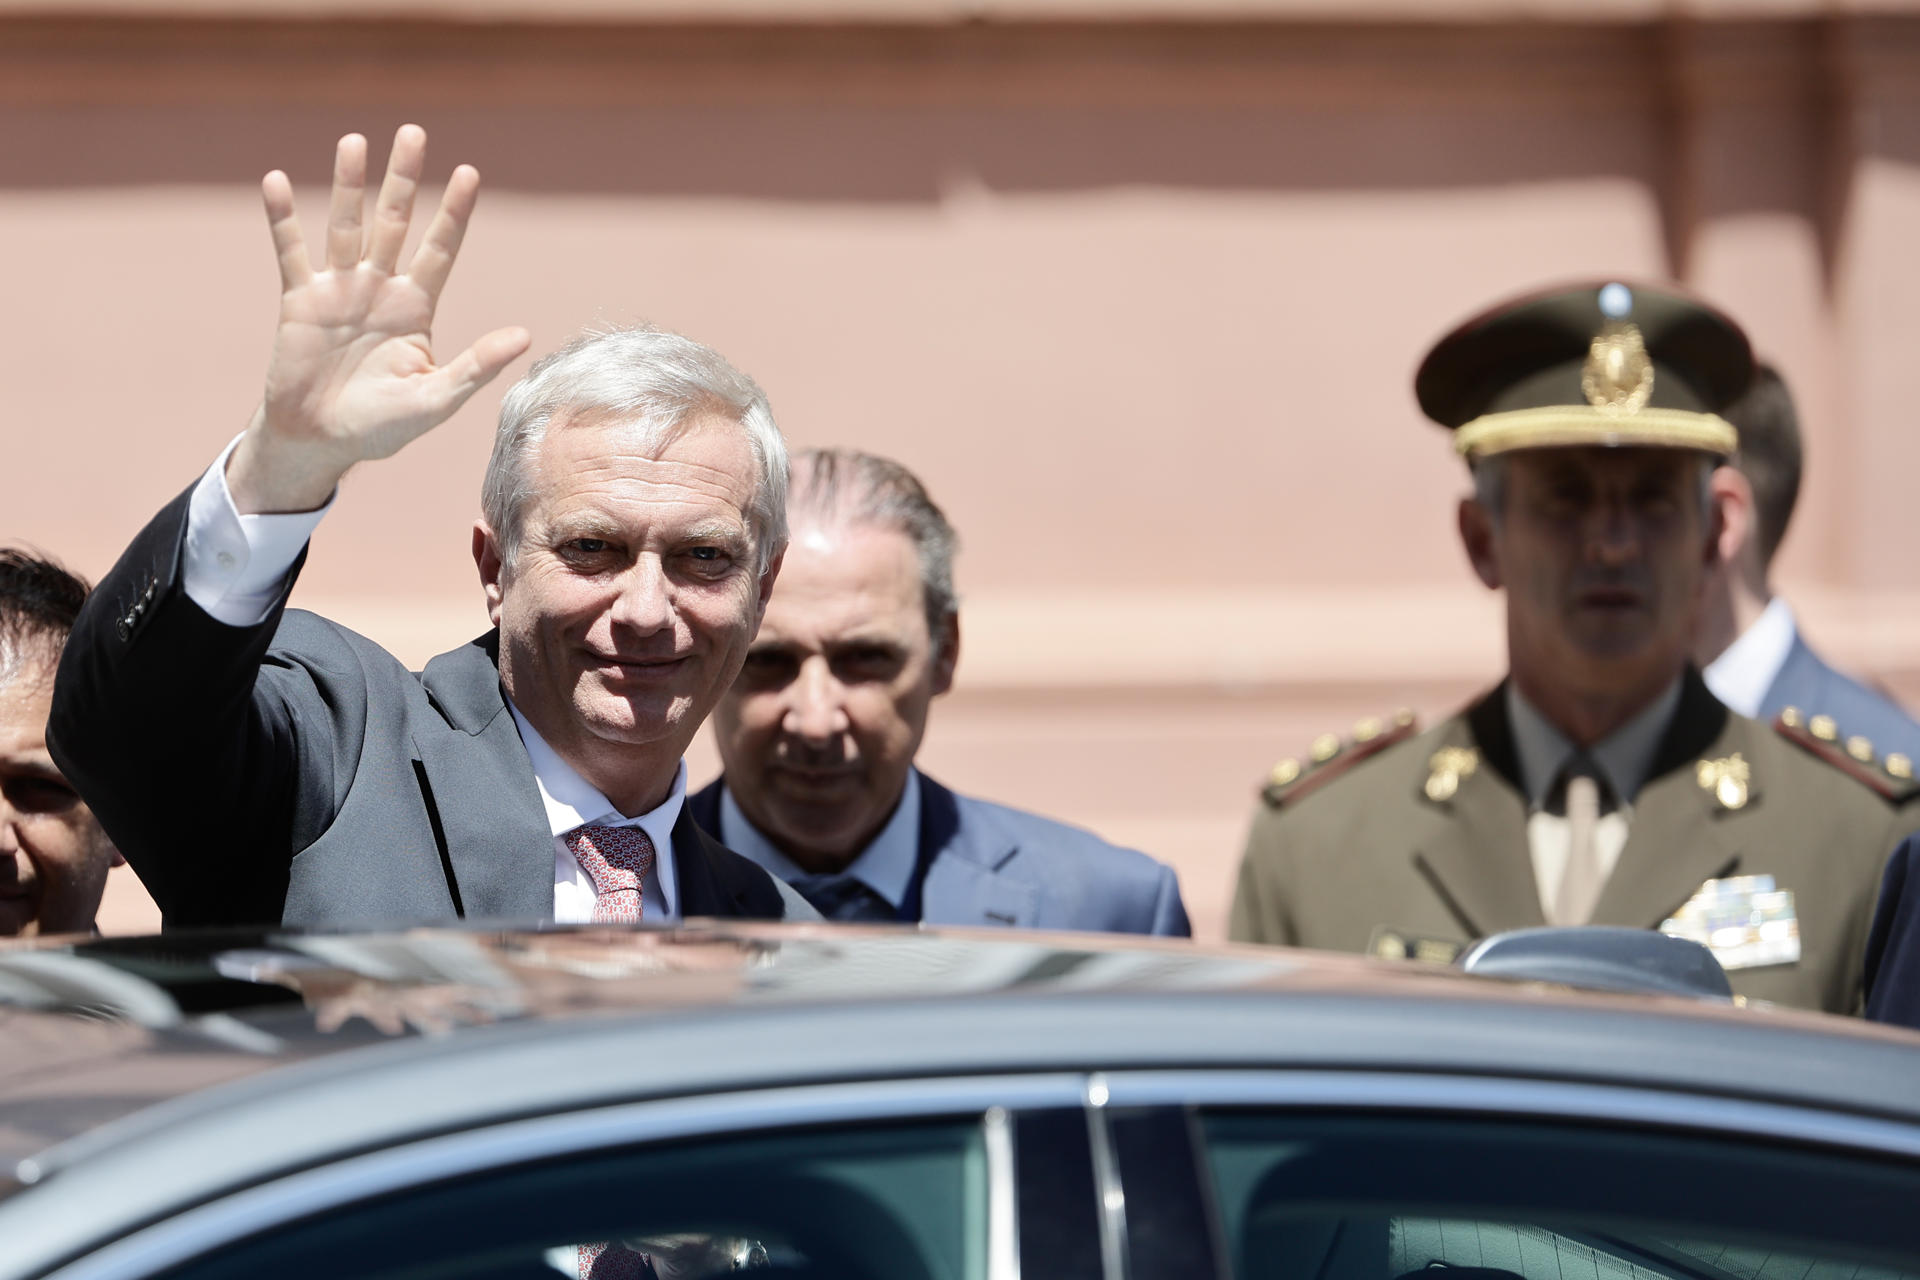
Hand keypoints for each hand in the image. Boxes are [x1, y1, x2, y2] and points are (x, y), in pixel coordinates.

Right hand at [227, 125, 531, 513]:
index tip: (469, 173)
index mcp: (416, 309)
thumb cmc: (382, 427)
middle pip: (395, 223)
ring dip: (349, 185)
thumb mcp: (436, 398)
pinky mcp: (299, 300)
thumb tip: (524, 336)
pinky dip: (282, 219)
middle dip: (404, 179)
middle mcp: (380, 290)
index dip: (454, 213)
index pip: (441, 249)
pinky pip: (290, 251)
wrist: (321, 442)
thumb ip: (476, 366)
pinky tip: (275, 181)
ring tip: (354, 141)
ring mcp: (339, 290)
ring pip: (346, 226)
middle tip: (414, 132)